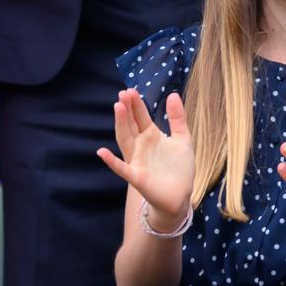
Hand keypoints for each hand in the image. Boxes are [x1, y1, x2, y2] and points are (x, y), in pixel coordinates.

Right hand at [97, 89, 194, 228]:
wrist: (180, 195)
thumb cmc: (179, 167)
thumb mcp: (183, 138)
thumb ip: (178, 118)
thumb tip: (172, 94)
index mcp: (151, 136)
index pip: (141, 117)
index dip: (136, 105)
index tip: (131, 90)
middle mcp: (140, 146)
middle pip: (130, 126)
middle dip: (127, 110)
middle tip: (123, 94)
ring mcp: (137, 161)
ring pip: (125, 141)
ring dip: (120, 125)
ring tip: (117, 108)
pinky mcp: (137, 177)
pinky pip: (122, 168)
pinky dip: (112, 161)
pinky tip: (102, 152)